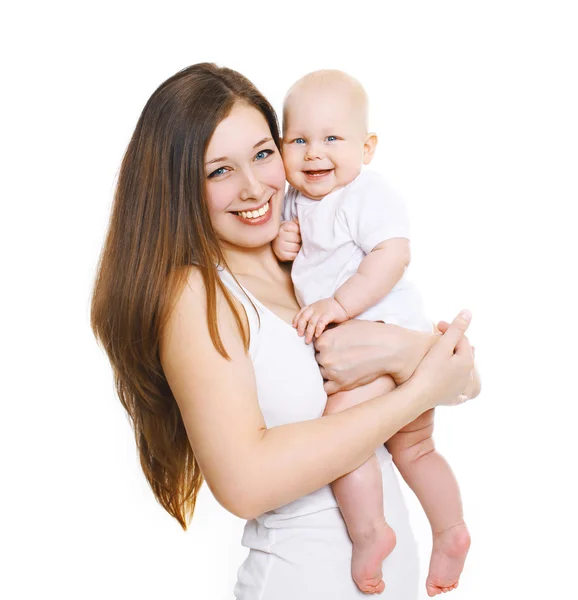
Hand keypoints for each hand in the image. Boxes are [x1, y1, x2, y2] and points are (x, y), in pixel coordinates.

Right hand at [272, 218, 300, 261]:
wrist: (278, 245)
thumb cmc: (288, 234)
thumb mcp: (291, 225)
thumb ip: (297, 222)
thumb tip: (304, 221)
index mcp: (282, 227)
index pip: (296, 228)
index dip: (299, 231)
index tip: (298, 232)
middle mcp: (279, 236)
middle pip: (296, 238)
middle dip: (299, 239)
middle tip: (297, 240)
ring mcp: (279, 246)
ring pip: (296, 247)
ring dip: (298, 247)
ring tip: (295, 245)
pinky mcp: (281, 256)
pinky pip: (294, 255)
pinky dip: (295, 254)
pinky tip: (293, 251)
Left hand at [293, 297, 348, 343]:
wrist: (344, 303)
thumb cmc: (332, 310)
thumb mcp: (320, 310)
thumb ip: (314, 317)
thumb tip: (307, 330)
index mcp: (312, 307)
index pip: (301, 312)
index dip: (296, 319)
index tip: (294, 327)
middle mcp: (315, 308)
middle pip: (304, 317)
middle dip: (301, 327)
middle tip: (300, 336)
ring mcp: (322, 310)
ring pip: (312, 322)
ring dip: (309, 332)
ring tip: (308, 340)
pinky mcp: (329, 314)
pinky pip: (321, 322)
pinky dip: (318, 329)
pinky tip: (317, 335)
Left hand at [314, 320, 433, 394]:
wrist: (389, 348)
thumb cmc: (370, 334)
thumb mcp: (346, 325)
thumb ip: (330, 331)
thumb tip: (318, 335)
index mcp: (324, 339)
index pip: (314, 346)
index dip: (324, 348)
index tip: (334, 348)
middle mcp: (324, 355)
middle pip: (316, 360)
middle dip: (326, 359)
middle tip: (340, 358)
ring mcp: (331, 371)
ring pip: (320, 373)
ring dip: (328, 372)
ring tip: (343, 367)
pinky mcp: (340, 384)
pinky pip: (325, 388)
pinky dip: (331, 385)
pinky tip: (340, 379)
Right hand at [406, 310, 474, 408]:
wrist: (417, 395)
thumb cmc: (428, 369)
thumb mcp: (442, 346)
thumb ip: (456, 329)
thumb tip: (468, 312)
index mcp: (467, 361)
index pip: (462, 338)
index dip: (450, 329)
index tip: (436, 325)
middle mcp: (468, 375)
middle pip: (464, 353)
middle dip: (455, 343)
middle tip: (440, 337)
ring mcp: (460, 389)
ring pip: (463, 370)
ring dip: (457, 361)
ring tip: (449, 356)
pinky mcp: (452, 398)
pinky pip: (459, 389)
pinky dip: (458, 383)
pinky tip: (455, 384)